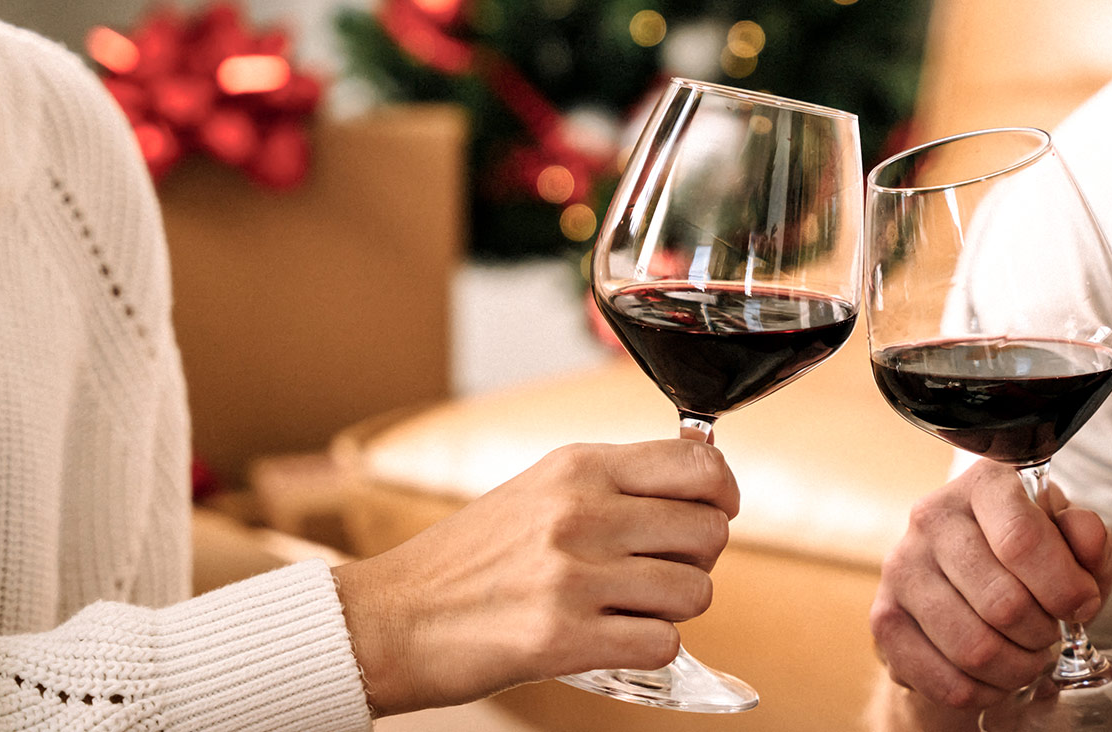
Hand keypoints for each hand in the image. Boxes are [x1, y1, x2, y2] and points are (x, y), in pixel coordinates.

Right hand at [332, 438, 739, 714]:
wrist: (388, 619)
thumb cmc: (467, 559)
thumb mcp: (539, 489)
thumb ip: (613, 483)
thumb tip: (699, 481)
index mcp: (577, 467)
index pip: (697, 464)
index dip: (722, 494)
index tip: (716, 511)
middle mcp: (579, 513)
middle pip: (708, 531)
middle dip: (699, 558)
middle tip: (661, 570)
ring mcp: (572, 576)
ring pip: (694, 591)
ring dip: (673, 608)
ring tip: (628, 606)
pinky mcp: (564, 638)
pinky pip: (662, 643)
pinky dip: (649, 648)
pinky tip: (613, 637)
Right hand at [868, 459, 1111, 715]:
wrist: (968, 594)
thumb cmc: (1029, 564)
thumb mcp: (1071, 544)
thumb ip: (1087, 537)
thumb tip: (1085, 541)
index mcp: (985, 484)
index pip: (1022, 539)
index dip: (1064, 588)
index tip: (1082, 605)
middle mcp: (933, 516)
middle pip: (1002, 602)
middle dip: (1042, 633)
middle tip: (1048, 632)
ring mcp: (901, 567)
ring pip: (974, 648)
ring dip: (1015, 667)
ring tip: (1025, 655)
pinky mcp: (884, 617)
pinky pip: (946, 680)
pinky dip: (983, 691)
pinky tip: (994, 675)